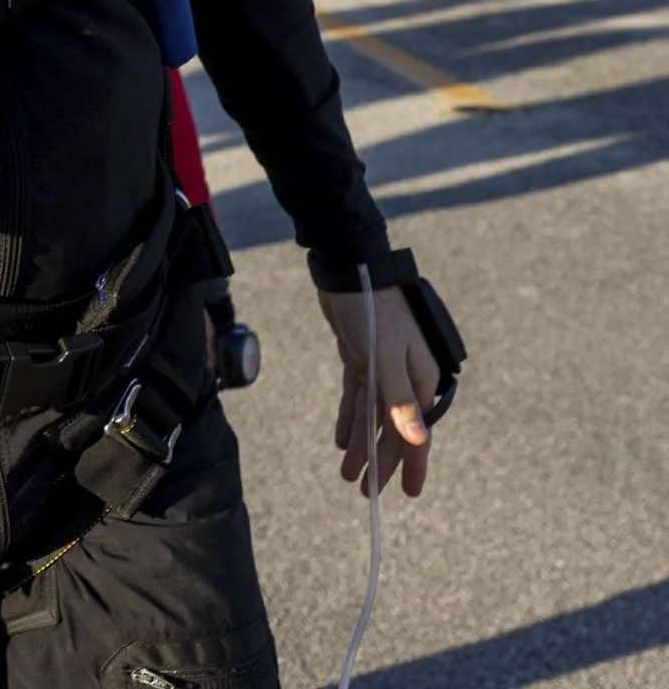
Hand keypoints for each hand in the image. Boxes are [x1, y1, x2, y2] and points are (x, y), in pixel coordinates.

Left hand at [317, 285, 438, 496]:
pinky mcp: (360, 356)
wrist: (348, 267)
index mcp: (420, 378)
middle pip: (392, 428)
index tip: (408, 494)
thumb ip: (398, 399)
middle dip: (379, 461)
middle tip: (365, 491)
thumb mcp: (383, 356)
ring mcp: (382, 366)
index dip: (412, 464)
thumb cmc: (372, 309)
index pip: (416, 432)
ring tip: (347, 473)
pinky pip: (357, 395)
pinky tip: (341, 440)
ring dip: (360, 443)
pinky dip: (349, 417)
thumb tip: (417, 440)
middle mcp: (405, 376)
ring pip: (371, 415)